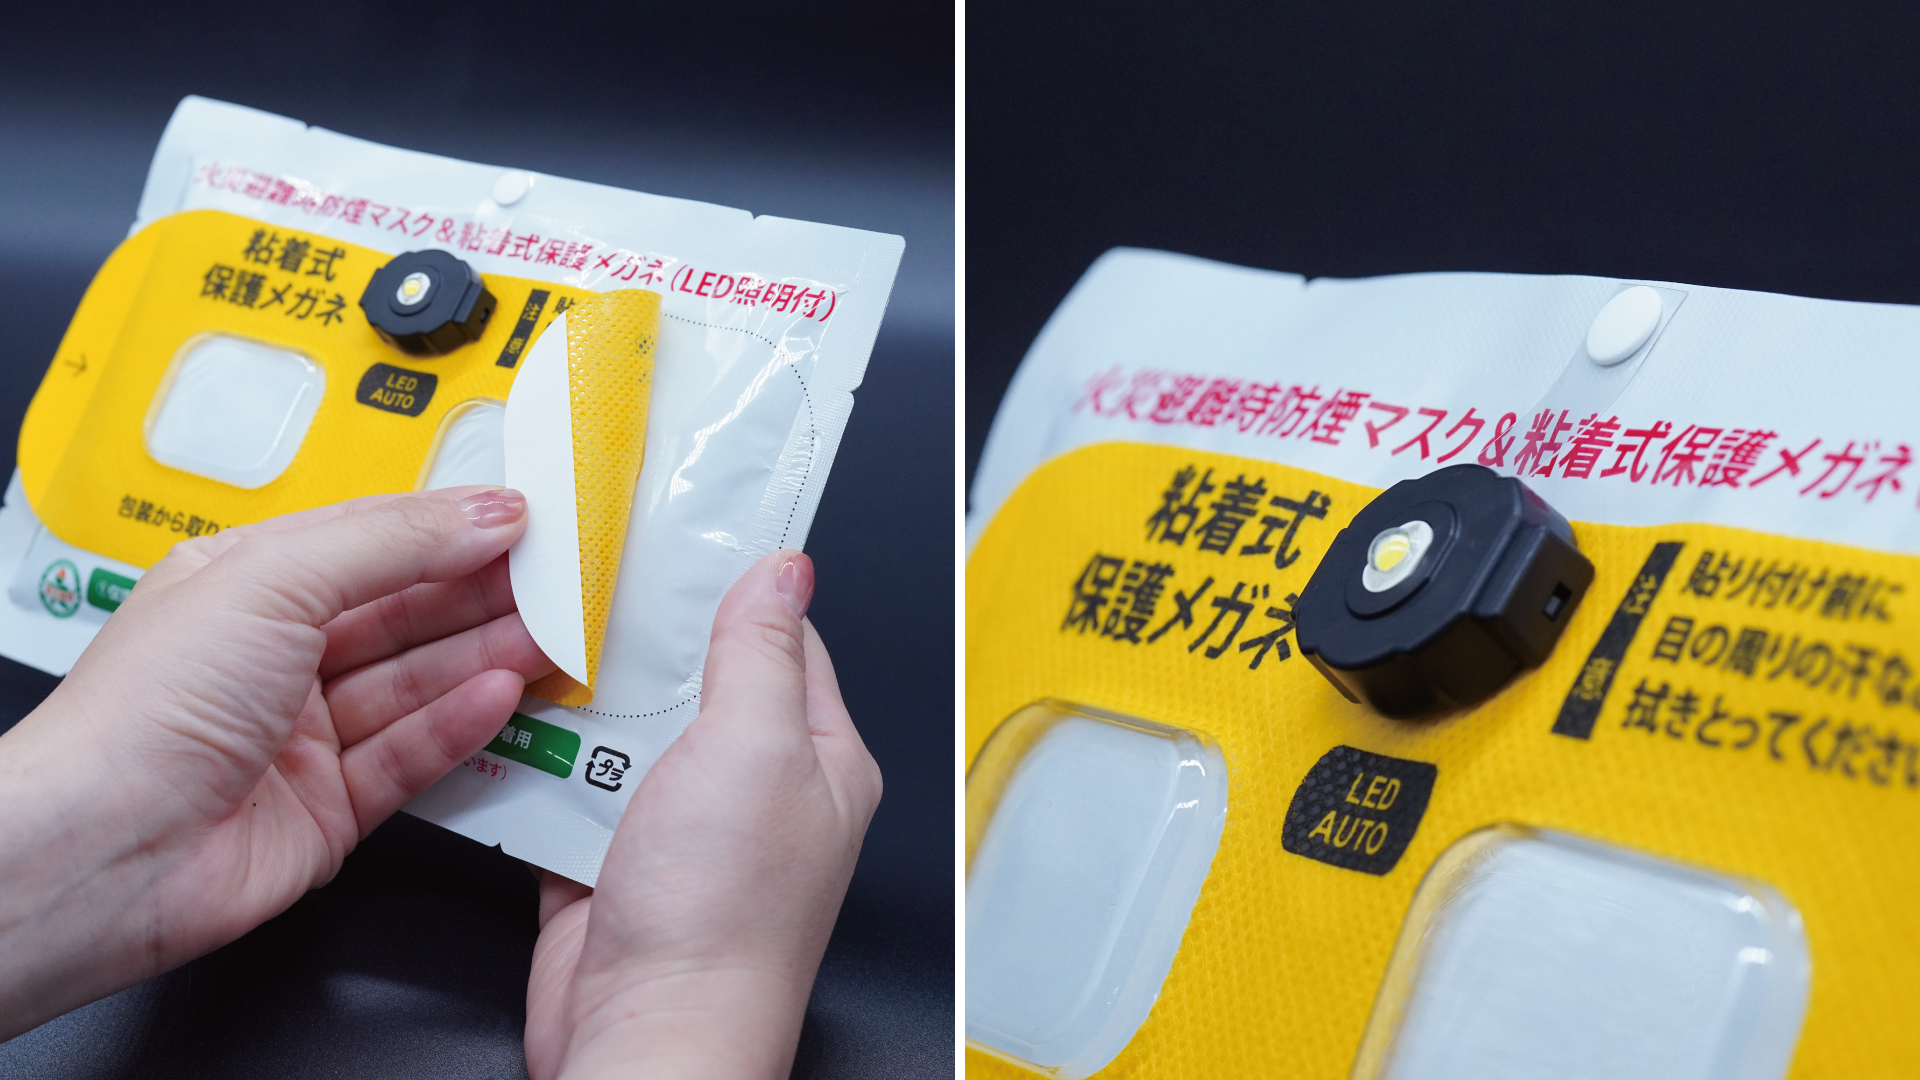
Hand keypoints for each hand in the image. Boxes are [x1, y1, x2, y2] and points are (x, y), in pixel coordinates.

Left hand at [0, 487, 553, 1035]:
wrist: (103, 852)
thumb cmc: (146, 709)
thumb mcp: (274, 581)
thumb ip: (394, 542)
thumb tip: (486, 511)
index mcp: (244, 584)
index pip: (370, 541)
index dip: (450, 528)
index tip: (527, 519)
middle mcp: (273, 657)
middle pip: (404, 614)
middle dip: (484, 594)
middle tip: (561, 580)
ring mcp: (303, 737)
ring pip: (418, 685)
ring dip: (487, 657)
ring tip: (554, 637)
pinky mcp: (330, 809)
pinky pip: (412, 757)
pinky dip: (461, 727)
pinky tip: (502, 697)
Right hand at [523, 550, 882, 1079]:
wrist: (647, 1033)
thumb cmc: (725, 916)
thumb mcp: (756, 746)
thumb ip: (763, 652)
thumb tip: (784, 570)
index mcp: (817, 757)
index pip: (782, 641)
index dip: (729, 590)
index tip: (674, 542)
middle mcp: (753, 789)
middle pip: (690, 679)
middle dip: (635, 646)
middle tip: (585, 596)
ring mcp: (680, 826)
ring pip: (621, 730)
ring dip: (579, 707)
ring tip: (539, 660)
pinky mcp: (612, 860)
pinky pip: (568, 789)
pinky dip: (537, 766)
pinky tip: (509, 734)